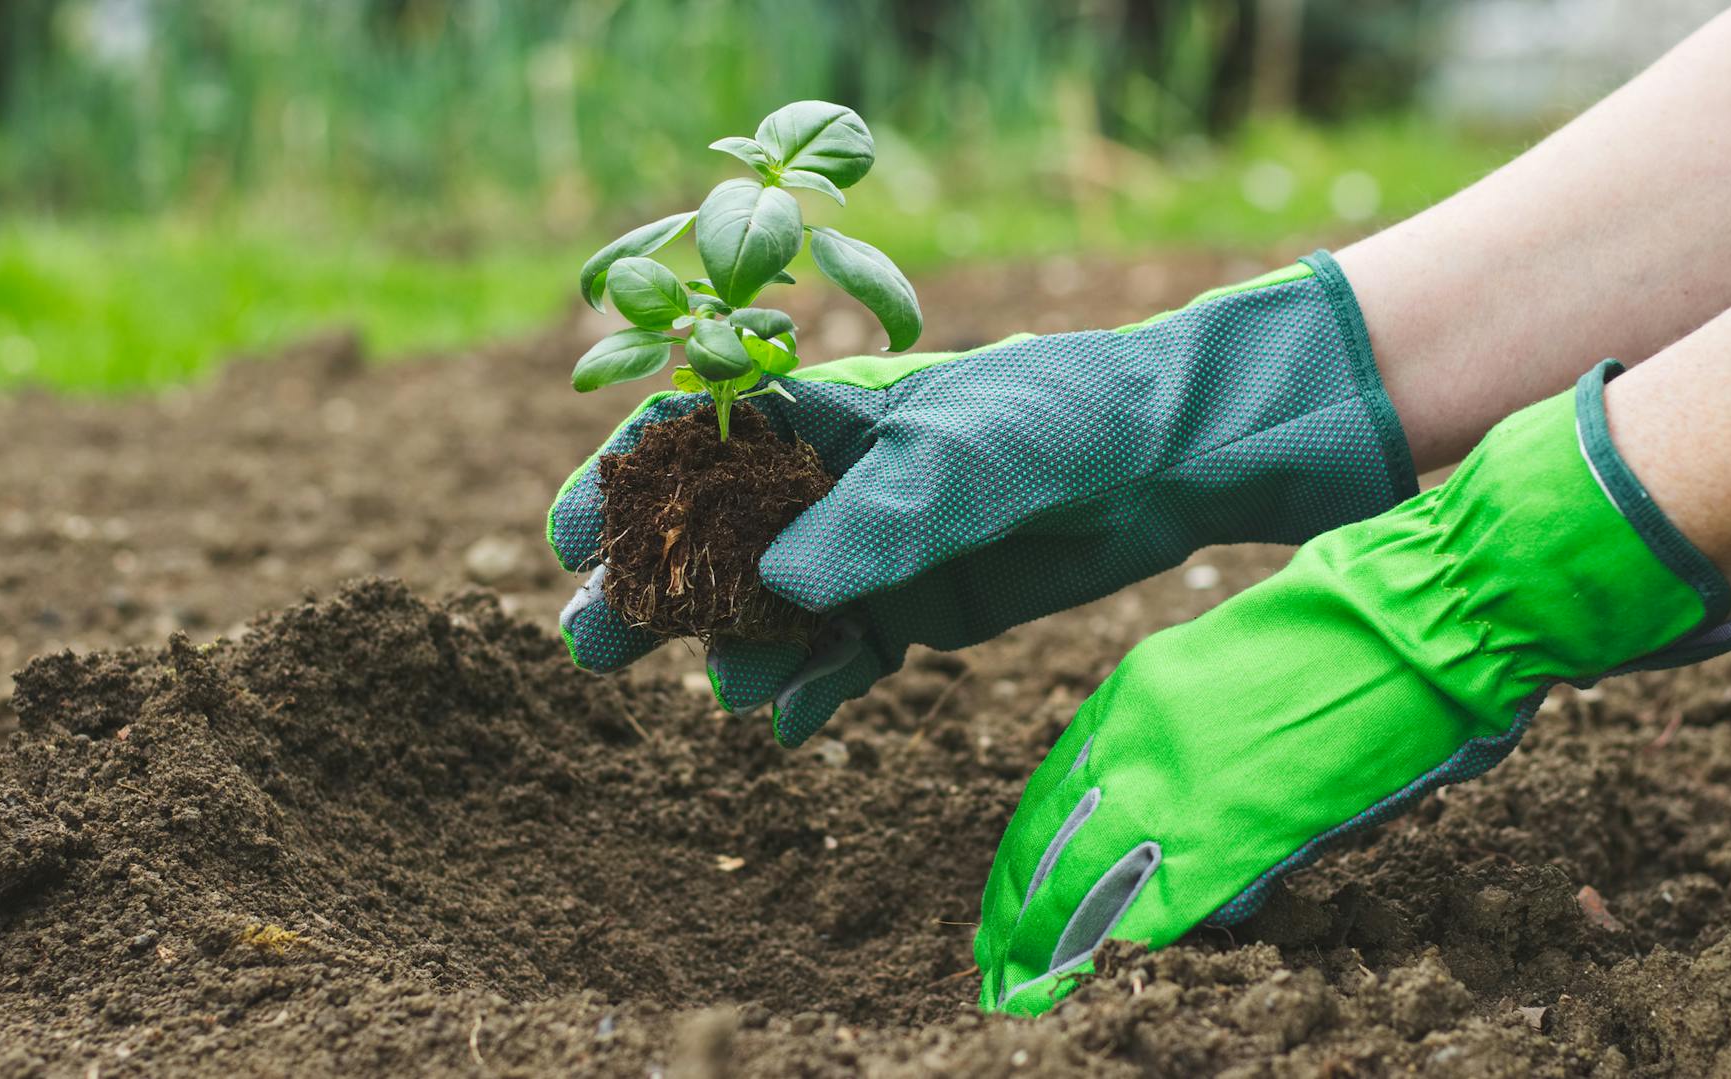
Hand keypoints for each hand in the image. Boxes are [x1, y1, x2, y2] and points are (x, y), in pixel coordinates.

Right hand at [550, 252, 1418, 745]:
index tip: (567, 539)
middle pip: (710, 540)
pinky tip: (790, 724)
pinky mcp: (909, 610)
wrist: (1163, 462)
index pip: (694, 442)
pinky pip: (838, 658)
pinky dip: (811, 690)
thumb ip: (873, 519)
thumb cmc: (1057, 420)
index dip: (624, 488)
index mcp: (817, 412)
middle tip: (589, 643)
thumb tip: (779, 588)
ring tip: (729, 690)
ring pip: (766, 612)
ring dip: (734, 651)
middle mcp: (825, 485)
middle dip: (652, 589)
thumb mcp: (962, 457)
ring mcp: (863, 552)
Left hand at [974, 363, 1730, 1014]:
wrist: (1421, 609)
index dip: (1024, 855)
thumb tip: (1181, 803)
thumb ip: (1186, 732)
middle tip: (994, 963)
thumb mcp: (1229, 666)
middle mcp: (1137, 736)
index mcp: (1135, 691)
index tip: (1006, 899)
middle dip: (1015, 913)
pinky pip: (1163, 903)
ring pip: (1082, 883)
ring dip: (1050, 941)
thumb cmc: (1349, 628)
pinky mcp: (1238, 829)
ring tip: (1024, 987)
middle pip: (1048, 843)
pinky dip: (1130, 942)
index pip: (1052, 791)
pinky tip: (1104, 974)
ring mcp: (1181, 784)